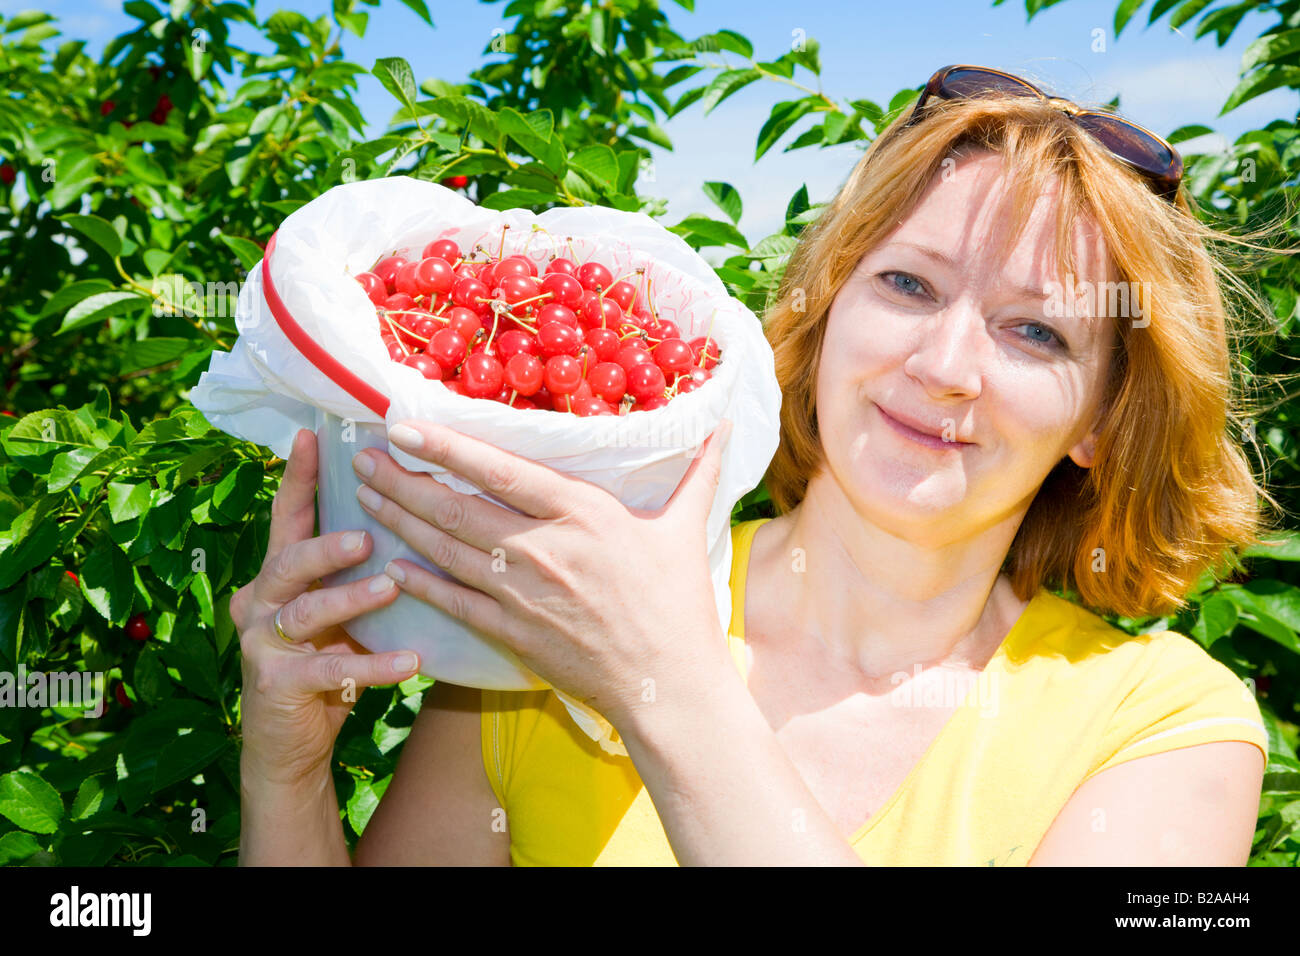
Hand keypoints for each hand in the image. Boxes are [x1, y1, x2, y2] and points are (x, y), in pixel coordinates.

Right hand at [231, 427, 419, 784]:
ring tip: (391, 588)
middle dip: (325, 544)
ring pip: (303, 612)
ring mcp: (262, 643)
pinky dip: (373, 664)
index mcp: (278, 576)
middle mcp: (260, 602)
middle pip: (287, 560)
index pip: (287, 519)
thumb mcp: (341, 614)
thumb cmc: (326, 665)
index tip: (312, 435)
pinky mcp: (277, 685)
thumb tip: (413, 522)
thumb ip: (358, 575)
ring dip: (350, 599)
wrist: (291, 746)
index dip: (298, 478)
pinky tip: (410, 662)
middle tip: (367, 535)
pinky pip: (328, 671)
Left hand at [350, 418, 735, 731]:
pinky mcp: (511, 633)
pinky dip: (419, 583)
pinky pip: (453, 603)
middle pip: (455, 508)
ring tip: (366, 496)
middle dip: (402, 480)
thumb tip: (724, 424)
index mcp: (582, 513)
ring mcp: (521, 594)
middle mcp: (542, 548)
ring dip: (399, 521)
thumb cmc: (678, 604)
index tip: (404, 425)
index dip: (446, 445)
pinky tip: (390, 566)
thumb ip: (697, 471)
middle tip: (363, 457)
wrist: (667, 684)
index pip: (499, 470)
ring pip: (444, 550)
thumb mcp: (685, 528)